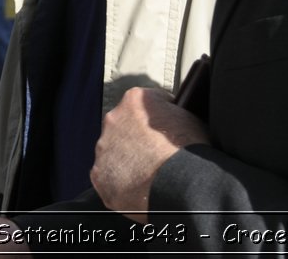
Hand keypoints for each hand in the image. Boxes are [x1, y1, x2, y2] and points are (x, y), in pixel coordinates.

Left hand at [90, 87, 208, 219]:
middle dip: (136, 139)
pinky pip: (109, 177)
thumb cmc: (188, 148)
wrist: (179, 181)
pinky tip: (138, 187)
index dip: (155, 119)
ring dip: (126, 160)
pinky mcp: (100, 174)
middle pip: (123, 127)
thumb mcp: (187, 115)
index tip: (163, 132)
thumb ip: (171, 111)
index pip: (142, 105)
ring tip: (148, 174)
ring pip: (113, 152)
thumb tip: (170, 116)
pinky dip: (121, 182)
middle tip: (154, 155)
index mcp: (134, 99)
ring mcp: (104, 147)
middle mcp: (113, 119)